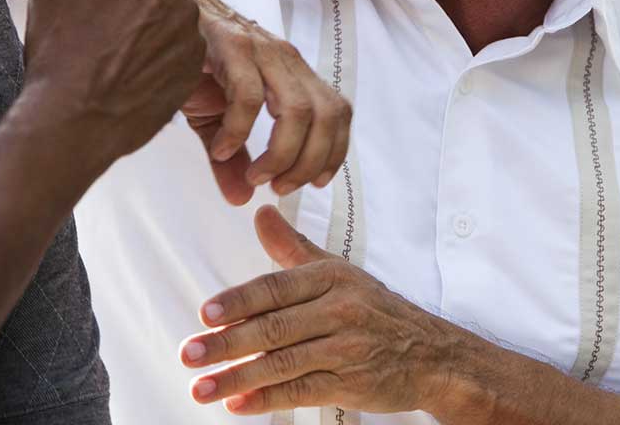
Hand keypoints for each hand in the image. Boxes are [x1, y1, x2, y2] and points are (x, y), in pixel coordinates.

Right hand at [19, 0, 238, 162]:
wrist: (70, 124)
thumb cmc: (58, 54)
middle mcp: (181, 8)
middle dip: (136, 5)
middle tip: (97, 33)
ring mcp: (189, 47)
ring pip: (167, 27)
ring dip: (143, 36)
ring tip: (104, 62)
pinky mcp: (189, 80)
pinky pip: (171, 60)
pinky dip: (150, 66)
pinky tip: (121, 81)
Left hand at [179, 206, 455, 414]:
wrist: (430, 354)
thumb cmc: (375, 309)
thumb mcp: (337, 271)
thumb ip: (292, 246)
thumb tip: (260, 214)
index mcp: (330, 278)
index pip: (276, 287)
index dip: (238, 301)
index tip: (205, 314)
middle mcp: (338, 310)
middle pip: (274, 327)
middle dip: (226, 343)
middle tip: (189, 354)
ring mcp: (345, 348)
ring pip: (282, 363)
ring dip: (237, 377)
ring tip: (201, 388)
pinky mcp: (349, 382)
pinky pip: (301, 390)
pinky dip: (267, 399)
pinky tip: (238, 405)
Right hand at [182, 0, 351, 204]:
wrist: (156, 18)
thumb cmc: (191, 66)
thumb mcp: (214, 121)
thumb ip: (230, 160)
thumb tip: (241, 199)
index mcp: (291, 72)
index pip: (336, 111)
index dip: (334, 151)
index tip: (314, 183)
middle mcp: (284, 58)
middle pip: (326, 114)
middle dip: (309, 161)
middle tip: (279, 187)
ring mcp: (260, 49)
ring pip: (297, 108)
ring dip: (281, 153)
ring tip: (256, 176)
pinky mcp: (230, 44)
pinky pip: (249, 96)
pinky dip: (239, 131)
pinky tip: (221, 149)